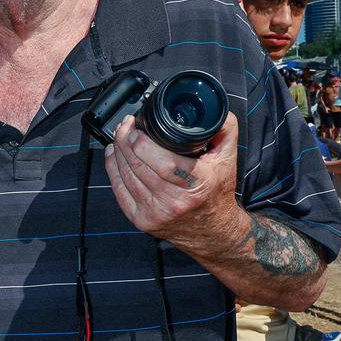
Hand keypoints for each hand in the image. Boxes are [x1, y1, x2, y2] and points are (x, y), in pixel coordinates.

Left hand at [103, 112, 242, 248]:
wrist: (213, 232)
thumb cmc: (217, 192)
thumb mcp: (227, 159)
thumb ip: (224, 130)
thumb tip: (214, 108)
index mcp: (197, 184)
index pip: (164, 163)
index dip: (142, 143)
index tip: (136, 128)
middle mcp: (175, 201)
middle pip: (139, 166)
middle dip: (125, 141)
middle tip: (125, 126)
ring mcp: (155, 213)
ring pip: (126, 176)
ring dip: (117, 153)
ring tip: (119, 137)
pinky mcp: (142, 221)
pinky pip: (119, 191)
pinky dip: (112, 170)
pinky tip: (113, 156)